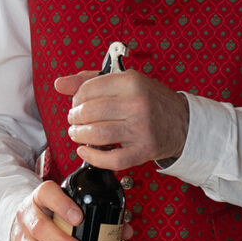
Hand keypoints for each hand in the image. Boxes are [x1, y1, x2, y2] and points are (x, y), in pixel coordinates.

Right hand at [10, 183, 129, 240]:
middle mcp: (27, 216)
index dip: (61, 205)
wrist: (24, 220)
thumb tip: (124, 231)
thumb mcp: (67, 206)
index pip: (46, 194)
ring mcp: (21, 238)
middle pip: (39, 228)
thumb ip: (97, 216)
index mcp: (41, 198)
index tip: (79, 218)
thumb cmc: (52, 214)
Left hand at [56, 70, 189, 169]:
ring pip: (98, 135)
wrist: (182, 122)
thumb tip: (59, 84)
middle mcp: (137, 104)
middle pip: (90, 112)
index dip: (76, 98)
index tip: (77, 103)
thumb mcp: (125, 81)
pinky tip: (85, 151)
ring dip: (79, 136)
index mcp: (132, 82)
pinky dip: (93, 157)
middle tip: (75, 120)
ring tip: (77, 134)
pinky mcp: (143, 151)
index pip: (89, 89)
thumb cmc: (150, 101)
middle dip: (75, 118)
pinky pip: (112, 159)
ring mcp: (141, 129)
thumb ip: (90, 80)